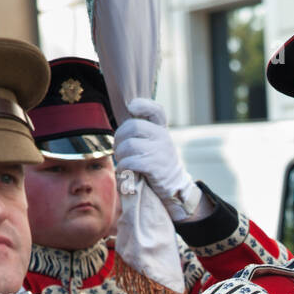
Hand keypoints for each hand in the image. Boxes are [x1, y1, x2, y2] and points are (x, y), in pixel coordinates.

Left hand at [113, 98, 201, 220]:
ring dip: (119, 155)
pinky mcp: (155, 167)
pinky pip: (130, 162)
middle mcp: (163, 138)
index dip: (142, 105)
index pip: (156, 110)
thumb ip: (144, 133)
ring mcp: (160, 152)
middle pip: (133, 126)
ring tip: (122, 161)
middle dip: (119, 137)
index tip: (131, 108)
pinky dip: (123, 167)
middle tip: (119, 148)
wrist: (175, 188)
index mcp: (162, 130)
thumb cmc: (158, 164)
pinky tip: (125, 171)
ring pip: (128, 145)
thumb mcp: (157, 144)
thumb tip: (121, 127)